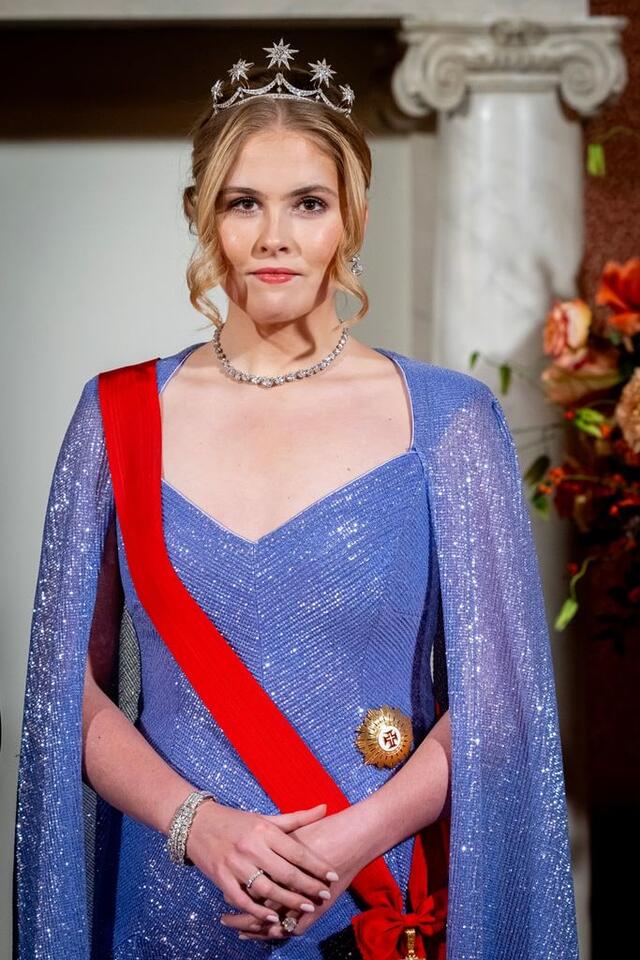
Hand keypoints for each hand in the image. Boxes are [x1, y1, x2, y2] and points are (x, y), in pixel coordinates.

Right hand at [185, 800, 340, 927]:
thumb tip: (324, 808)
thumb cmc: (236, 821)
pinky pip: (241, 899)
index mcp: (264, 831)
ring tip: (305, 907)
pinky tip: (272, 917)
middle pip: (285, 872)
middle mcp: (251, 847)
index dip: (316, 866)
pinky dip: (257, 910)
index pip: (296, 851)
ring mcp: (235, 864)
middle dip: (307, 886)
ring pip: (266, 888)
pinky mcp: (221, 878)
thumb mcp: (265, 818)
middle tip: (324, 896)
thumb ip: (296, 818)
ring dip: (288, 900)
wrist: (197, 824)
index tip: (332, 876)